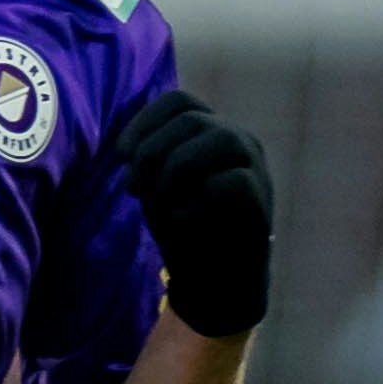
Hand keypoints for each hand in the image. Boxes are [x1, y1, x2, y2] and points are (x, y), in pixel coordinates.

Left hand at [120, 89, 274, 338]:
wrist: (213, 281)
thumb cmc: (183, 228)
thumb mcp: (155, 186)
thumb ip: (148, 159)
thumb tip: (129, 150)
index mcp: (208, 132)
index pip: (179, 101)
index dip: (144, 120)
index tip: (121, 155)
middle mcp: (236, 141)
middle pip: (192, 118)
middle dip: (152, 150)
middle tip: (133, 188)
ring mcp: (254, 168)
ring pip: (221, 137)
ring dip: (178, 166)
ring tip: (162, 199)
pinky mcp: (261, 200)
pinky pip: (233, 181)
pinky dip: (201, 198)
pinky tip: (187, 219)